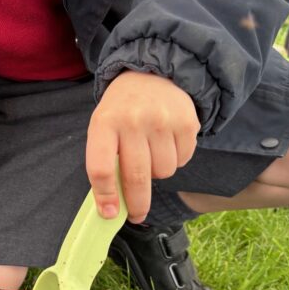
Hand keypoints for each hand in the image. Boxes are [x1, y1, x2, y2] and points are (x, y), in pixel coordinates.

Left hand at [86, 71, 198, 223]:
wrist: (152, 74)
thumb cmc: (122, 110)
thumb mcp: (104, 126)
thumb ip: (105, 160)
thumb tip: (112, 206)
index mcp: (105, 122)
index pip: (101, 168)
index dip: (105, 196)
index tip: (110, 214)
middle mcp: (134, 121)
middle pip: (136, 178)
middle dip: (137, 205)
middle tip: (136, 215)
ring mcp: (163, 121)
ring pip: (163, 173)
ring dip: (157, 173)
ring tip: (151, 153)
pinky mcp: (187, 123)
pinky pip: (182, 161)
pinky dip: (175, 160)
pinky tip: (167, 143)